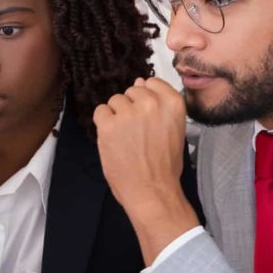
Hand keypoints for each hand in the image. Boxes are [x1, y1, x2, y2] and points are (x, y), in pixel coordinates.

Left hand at [94, 77, 199, 264]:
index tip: (146, 116)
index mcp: (172, 103)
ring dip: (116, 117)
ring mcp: (129, 112)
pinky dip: (103, 125)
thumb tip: (139, 81)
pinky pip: (100, 112)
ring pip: (115, 101)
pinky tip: (113, 141)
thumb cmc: (164, 165)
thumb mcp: (172, 130)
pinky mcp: (109, 124)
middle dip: (130, 108)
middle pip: (131, 91)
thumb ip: (158, 105)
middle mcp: (151, 102)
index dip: (145, 99)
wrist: (152, 191)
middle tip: (136, 133)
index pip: (151, 82)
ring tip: (125, 139)